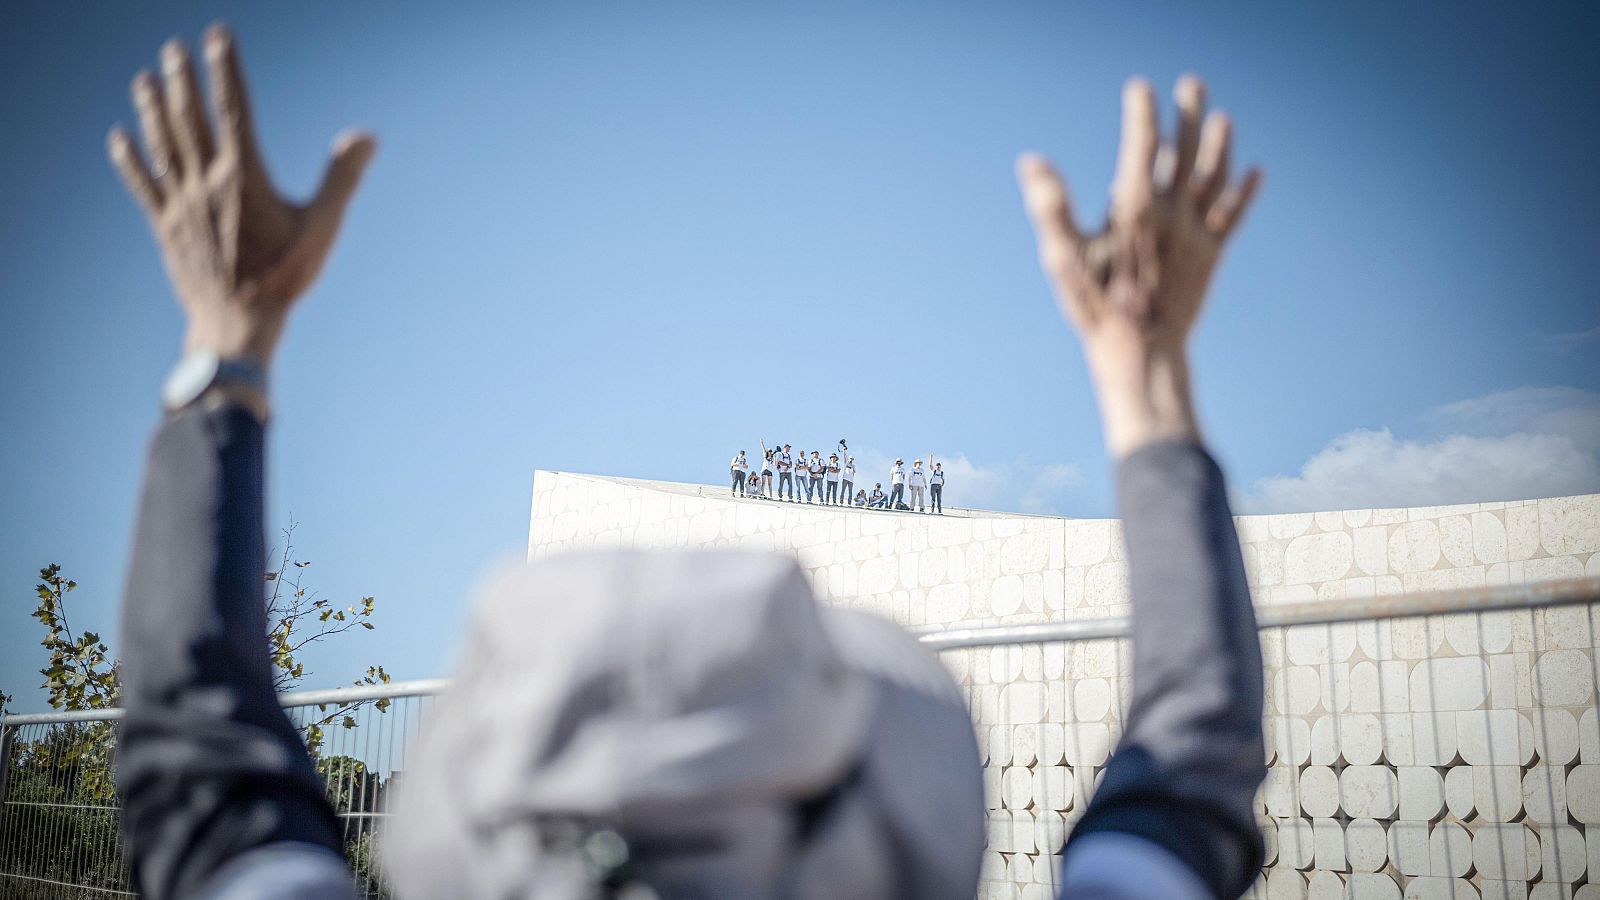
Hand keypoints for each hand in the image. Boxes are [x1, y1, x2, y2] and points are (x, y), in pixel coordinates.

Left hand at [108, 24, 375, 366]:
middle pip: (189, 118)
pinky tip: (119, 138)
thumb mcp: (323, 228)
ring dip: (151, 108)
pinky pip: (143, 184)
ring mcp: (181, 203)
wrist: (237, 324)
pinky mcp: (166, 225)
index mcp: (245, 177)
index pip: (233, 108)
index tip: (217, 37)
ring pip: (162, 144)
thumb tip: (366, 137)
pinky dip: (130, 159)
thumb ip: (342, 178)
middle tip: (174, 49)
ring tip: (144, 78)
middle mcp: (207, 182)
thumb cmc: (285, 278)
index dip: (224, 69)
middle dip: (181, 79)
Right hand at [1018, 76, 1259, 455]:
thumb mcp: (1063, 257)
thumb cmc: (1096, 306)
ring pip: (1214, 177)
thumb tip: (1032, 162)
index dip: (1142, 112)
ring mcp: (1196, 232)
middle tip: (1191, 85)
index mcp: (1135, 206)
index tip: (1139, 89)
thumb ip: (1051, 207)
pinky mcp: (1211, 255)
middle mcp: (1172, 211)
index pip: (1142, 143)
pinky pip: (1232, 216)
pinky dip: (1245, 192)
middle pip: (1186, 150)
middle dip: (1188, 114)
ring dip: (1220, 145)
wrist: (1142, 352)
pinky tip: (1256, 173)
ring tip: (1223, 119)